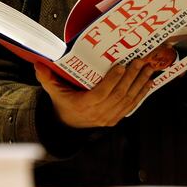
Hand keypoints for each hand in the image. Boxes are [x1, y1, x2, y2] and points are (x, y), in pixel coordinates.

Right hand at [35, 60, 153, 128]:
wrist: (69, 125)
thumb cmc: (63, 103)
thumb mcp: (53, 91)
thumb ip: (46, 78)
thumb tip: (38, 64)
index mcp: (84, 105)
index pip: (101, 94)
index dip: (112, 81)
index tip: (121, 67)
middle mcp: (99, 114)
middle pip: (118, 95)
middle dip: (131, 78)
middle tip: (140, 61)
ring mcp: (109, 118)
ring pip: (128, 100)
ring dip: (140, 84)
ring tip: (148, 69)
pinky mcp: (116, 118)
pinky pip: (131, 106)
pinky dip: (141, 94)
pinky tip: (148, 82)